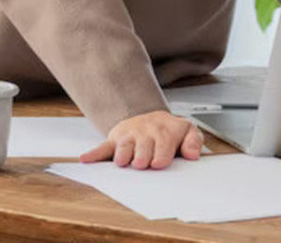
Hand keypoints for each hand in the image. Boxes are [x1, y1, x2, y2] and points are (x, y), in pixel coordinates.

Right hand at [79, 110, 202, 168]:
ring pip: (124, 145)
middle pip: (143, 145)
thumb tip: (193, 154)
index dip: (161, 153)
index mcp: (165, 131)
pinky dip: (94, 154)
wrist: (150, 117)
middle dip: (142, 155)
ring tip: (122, 162)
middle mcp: (146, 132)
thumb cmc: (169, 131)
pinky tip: (86, 159)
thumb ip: (194, 141)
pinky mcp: (115, 139)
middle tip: (141, 164)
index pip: (164, 143)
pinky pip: (103, 147)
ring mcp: (130, 135)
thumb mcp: (188, 131)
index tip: (158, 163)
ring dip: (122, 154)